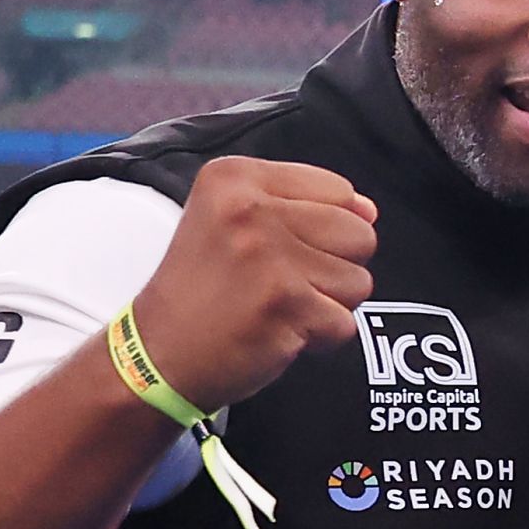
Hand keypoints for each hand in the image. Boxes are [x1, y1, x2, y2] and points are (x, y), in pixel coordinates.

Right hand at [121, 154, 375, 413]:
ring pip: (360, 281)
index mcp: (234, 176)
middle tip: (280, 284)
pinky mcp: (284, 304)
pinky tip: (277, 331)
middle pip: (359, 234)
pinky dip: (319, 338)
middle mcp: (249, 208)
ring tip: (277, 306)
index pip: (339, 190)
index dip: (324, 229)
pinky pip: (345, 323)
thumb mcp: (233, 221)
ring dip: (328, 304)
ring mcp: (267, 257)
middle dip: (334, 268)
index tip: (274, 249)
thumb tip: (369, 210)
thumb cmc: (206, 286)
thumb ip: (305, 205)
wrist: (159, 353)